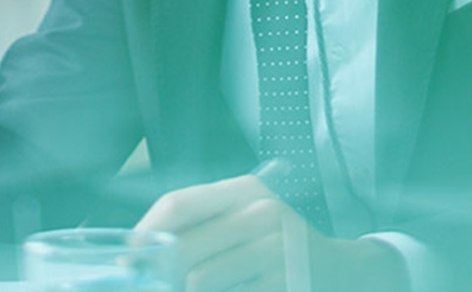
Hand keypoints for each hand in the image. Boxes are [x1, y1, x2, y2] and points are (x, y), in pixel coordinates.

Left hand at [137, 175, 409, 291]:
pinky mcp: (287, 280)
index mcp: (245, 190)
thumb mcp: (243, 222)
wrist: (343, 272)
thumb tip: (139, 250)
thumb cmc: (276, 246)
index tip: (127, 256)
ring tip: (197, 287)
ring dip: (189, 290)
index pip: (177, 204)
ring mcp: (278, 248)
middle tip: (152, 282)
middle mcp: (262, 212)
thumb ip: (199, 229)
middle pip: (184, 246)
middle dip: (160, 272)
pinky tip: (235, 289)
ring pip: (199, 279)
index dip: (145, 232)